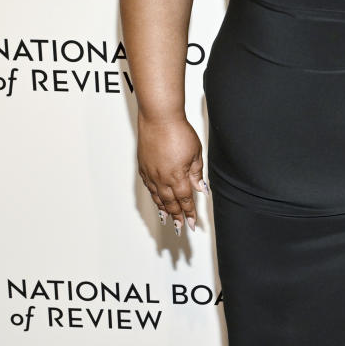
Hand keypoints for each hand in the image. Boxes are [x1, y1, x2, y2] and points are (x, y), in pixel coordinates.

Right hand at [136, 116, 206, 234]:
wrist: (159, 118)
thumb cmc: (178, 132)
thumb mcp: (196, 154)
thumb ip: (197, 174)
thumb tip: (201, 190)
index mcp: (178, 177)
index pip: (186, 200)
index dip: (189, 213)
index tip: (192, 224)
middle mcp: (162, 179)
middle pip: (171, 203)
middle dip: (177, 216)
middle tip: (180, 227)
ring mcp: (151, 174)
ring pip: (158, 197)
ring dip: (164, 210)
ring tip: (168, 219)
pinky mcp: (143, 167)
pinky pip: (149, 187)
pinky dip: (153, 196)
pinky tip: (156, 200)